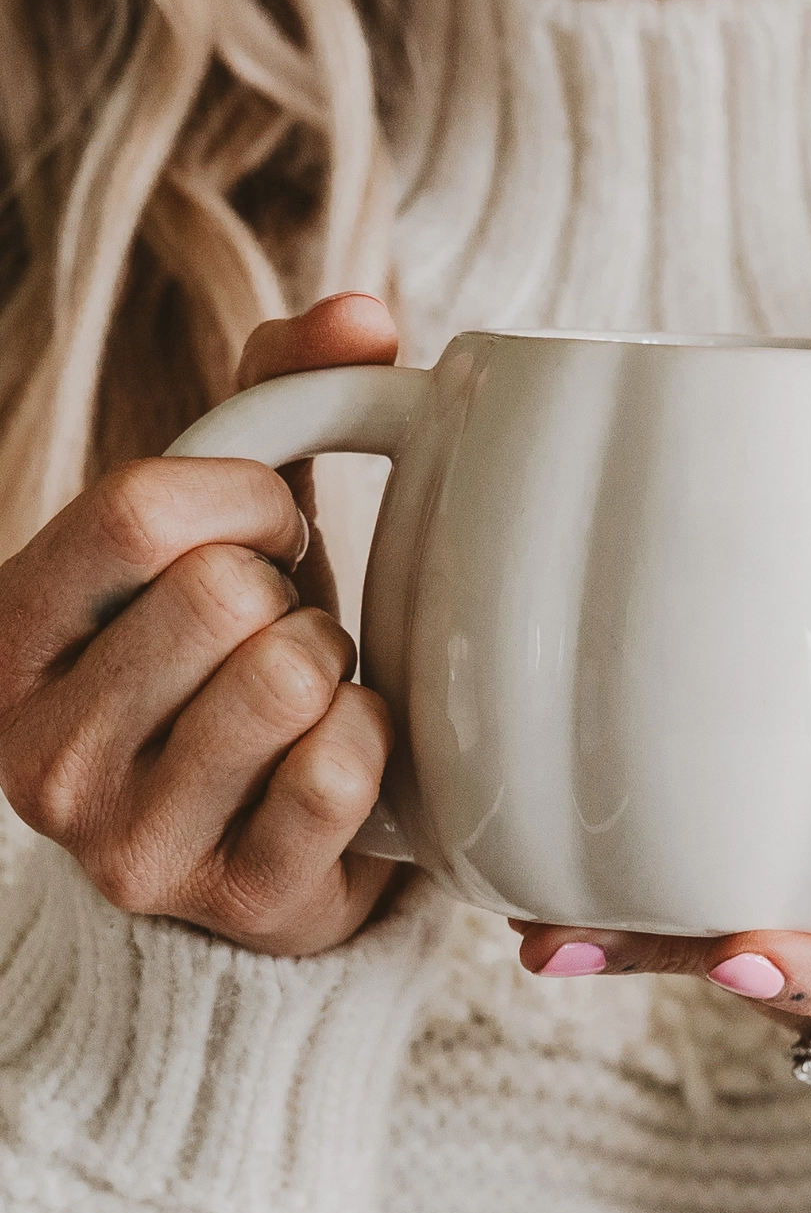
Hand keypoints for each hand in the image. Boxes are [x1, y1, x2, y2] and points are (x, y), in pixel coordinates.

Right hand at [0, 294, 403, 956]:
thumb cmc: (230, 662)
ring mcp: (127, 844)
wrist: (250, 844)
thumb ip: (275, 401)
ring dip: (333, 667)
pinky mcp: (232, 900)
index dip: (245, 499)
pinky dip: (373, 741)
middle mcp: (38, 753)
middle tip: (287, 631)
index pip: (140, 508)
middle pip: (224, 596)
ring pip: (288, 678)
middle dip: (292, 596)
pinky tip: (345, 756)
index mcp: (10, 636)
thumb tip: (362, 312)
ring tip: (309, 696)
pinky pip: (341, 769)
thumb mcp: (223, 530)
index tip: (268, 531)